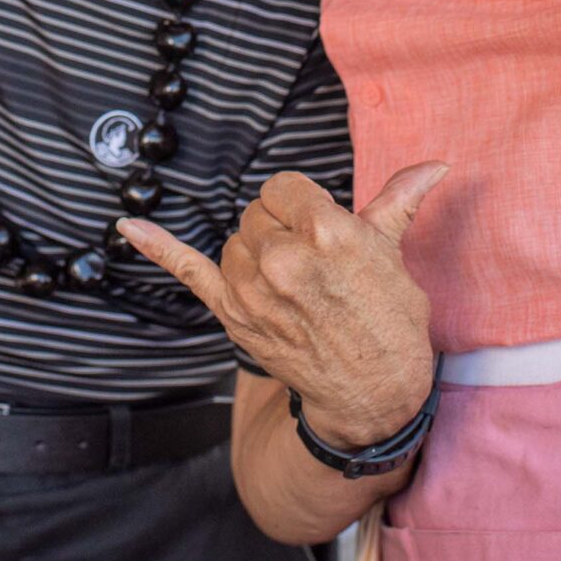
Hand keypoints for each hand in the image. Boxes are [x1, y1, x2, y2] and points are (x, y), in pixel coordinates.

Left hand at [122, 163, 444, 448]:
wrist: (372, 394)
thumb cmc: (388, 322)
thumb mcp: (394, 255)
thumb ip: (398, 201)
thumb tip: (432, 165)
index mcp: (325, 230)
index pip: (283, 187)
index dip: (299, 204)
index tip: (315, 225)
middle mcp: (283, 256)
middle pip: (256, 212)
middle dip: (279, 228)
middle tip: (311, 263)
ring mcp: (253, 288)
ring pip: (234, 240)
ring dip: (254, 252)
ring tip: (291, 282)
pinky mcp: (233, 314)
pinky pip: (188, 269)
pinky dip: (157, 247)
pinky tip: (128, 227)